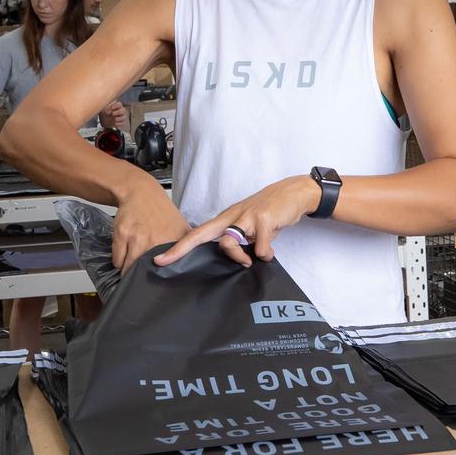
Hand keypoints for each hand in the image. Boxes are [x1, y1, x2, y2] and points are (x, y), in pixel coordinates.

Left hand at [99, 101, 127, 129]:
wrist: (104, 121)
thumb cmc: (105, 113)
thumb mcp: (104, 109)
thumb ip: (106, 108)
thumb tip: (108, 109)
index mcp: (117, 106)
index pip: (119, 104)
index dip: (116, 105)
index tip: (111, 108)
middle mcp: (121, 111)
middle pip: (123, 110)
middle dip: (118, 112)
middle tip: (113, 113)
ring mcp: (122, 117)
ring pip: (124, 117)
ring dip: (119, 118)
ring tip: (115, 119)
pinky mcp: (122, 122)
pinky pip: (123, 123)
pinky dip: (119, 123)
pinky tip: (115, 123)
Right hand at [113, 180, 188, 272]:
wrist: (140, 192)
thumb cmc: (160, 211)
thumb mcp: (181, 226)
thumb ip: (188, 246)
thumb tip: (193, 264)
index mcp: (172, 241)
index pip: (165, 270)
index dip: (160, 277)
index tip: (157, 278)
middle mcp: (155, 240)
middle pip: (144, 272)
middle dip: (142, 275)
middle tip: (142, 271)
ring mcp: (137, 238)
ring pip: (128, 268)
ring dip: (128, 269)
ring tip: (132, 262)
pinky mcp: (122, 235)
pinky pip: (117, 259)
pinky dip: (119, 261)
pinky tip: (125, 254)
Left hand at [154, 175, 319, 267]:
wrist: (294, 193)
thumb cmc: (269, 211)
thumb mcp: (249, 224)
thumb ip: (238, 240)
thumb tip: (233, 259)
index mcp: (226, 218)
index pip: (198, 233)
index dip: (179, 247)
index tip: (161, 259)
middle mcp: (232, 215)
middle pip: (203, 234)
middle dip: (182, 248)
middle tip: (165, 261)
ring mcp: (247, 216)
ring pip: (230, 242)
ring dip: (241, 257)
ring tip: (254, 257)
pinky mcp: (264, 219)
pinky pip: (260, 248)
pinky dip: (266, 253)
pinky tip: (270, 250)